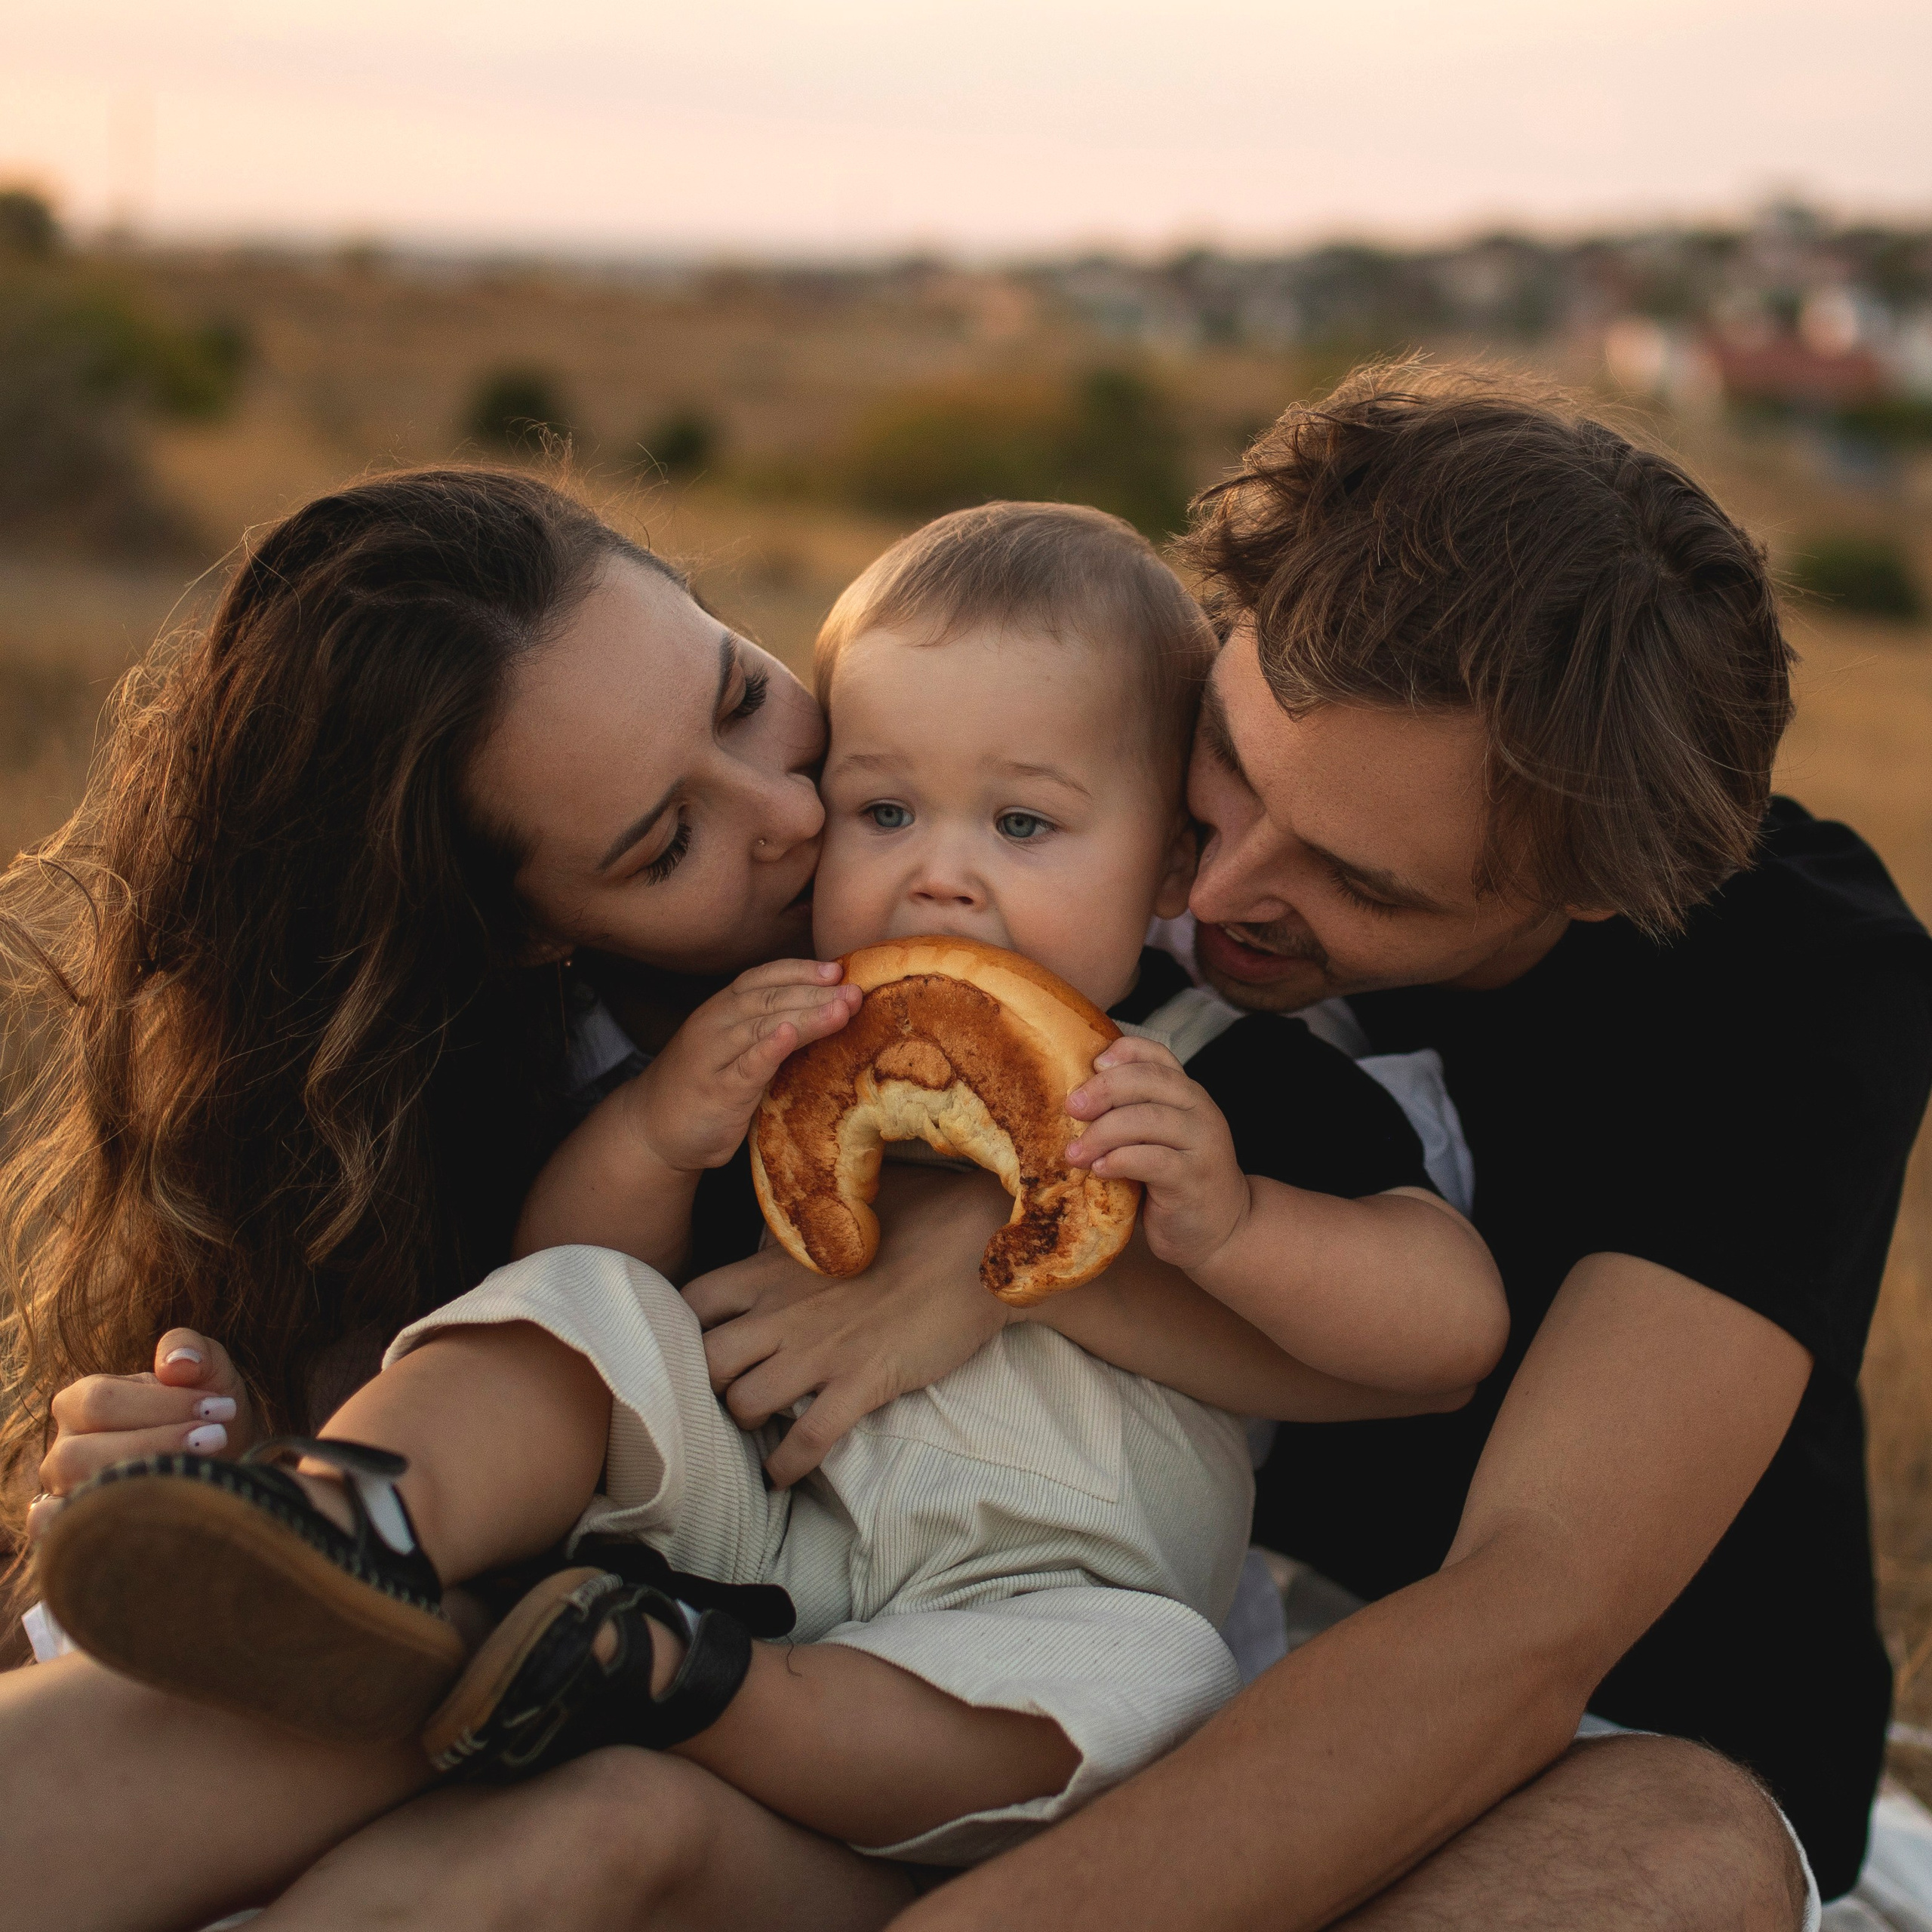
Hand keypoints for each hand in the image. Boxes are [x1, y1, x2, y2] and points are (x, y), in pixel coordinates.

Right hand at [30, 1329, 254, 1542]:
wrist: (229, 1463)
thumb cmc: (209, 1413)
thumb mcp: (209, 1371)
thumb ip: (191, 1349)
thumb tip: (176, 1365)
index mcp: (82, 1401)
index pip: (101, 1401)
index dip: (163, 1405)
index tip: (221, 1410)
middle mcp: (64, 1449)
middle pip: (81, 1453)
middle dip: (158, 1445)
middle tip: (217, 1438)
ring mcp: (65, 1493)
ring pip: (77, 1495)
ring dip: (143, 1483)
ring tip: (200, 1470)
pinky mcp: (76, 1530)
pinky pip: (56, 1535)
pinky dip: (85, 1527)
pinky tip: (141, 1515)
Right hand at [619, 959, 860, 1175]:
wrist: (652, 1130)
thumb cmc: (705, 1086)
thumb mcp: (735, 1049)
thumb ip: (768, 1031)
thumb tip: (829, 1016)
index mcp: (723, 1010)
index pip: (763, 978)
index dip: (801, 971)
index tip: (839, 970)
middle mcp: (716, 1024)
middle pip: (770, 999)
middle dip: (816, 992)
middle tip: (856, 992)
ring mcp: (714, 1057)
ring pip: (763, 1026)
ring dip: (806, 1016)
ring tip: (841, 1009)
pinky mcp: (717, 1091)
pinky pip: (746, 1065)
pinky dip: (768, 1048)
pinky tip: (789, 1035)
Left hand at [684, 1166, 1014, 1485]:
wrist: (981, 1243)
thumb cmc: (924, 1211)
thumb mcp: (852, 1199)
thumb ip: (809, 1212)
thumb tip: (797, 1198)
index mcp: (775, 1265)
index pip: (695, 1301)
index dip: (685, 1328)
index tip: (698, 1342)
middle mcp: (785, 1311)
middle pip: (707, 1361)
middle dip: (705, 1384)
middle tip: (722, 1394)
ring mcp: (821, 1350)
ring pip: (746, 1404)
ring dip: (744, 1422)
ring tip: (755, 1430)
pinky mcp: (862, 1382)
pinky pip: (807, 1439)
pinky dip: (787, 1465)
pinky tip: (782, 1475)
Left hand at [1065, 1036, 1253, 1274]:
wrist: (1222, 1229)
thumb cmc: (1176, 1180)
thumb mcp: (1158, 1138)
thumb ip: (1133, 1114)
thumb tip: (1074, 1099)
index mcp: (1188, 1094)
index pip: (1157, 1054)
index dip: (1124, 1052)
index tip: (1092, 1064)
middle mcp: (1200, 1111)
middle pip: (1148, 1080)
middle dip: (1103, 1090)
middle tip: (1071, 1108)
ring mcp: (1202, 1144)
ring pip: (1148, 1119)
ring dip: (1102, 1132)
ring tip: (1075, 1152)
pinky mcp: (1194, 1179)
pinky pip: (1153, 1160)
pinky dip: (1119, 1160)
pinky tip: (1099, 1169)